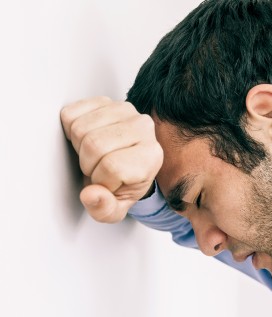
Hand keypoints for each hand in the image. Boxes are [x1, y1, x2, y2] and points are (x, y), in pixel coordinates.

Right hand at [60, 96, 162, 222]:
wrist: (126, 164)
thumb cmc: (123, 185)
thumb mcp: (116, 208)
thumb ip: (104, 209)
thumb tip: (90, 195)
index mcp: (151, 155)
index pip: (113, 166)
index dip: (102, 180)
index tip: (109, 183)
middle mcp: (142, 127)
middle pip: (93, 145)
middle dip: (88, 165)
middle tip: (98, 169)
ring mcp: (124, 110)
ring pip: (80, 129)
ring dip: (78, 148)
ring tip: (94, 156)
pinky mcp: (104, 101)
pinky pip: (71, 114)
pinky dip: (70, 131)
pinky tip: (86, 140)